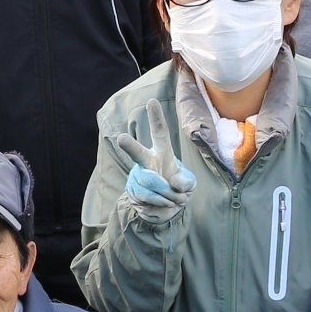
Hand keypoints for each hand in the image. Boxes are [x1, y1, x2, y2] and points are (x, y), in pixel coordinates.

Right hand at [115, 101, 193, 222]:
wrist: (164, 209)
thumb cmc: (177, 189)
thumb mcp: (189, 184)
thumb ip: (186, 181)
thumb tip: (173, 183)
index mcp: (162, 153)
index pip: (160, 133)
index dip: (156, 118)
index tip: (151, 101)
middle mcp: (147, 161)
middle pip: (138, 153)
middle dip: (129, 146)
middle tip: (121, 138)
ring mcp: (138, 176)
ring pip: (150, 182)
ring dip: (167, 194)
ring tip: (174, 199)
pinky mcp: (133, 191)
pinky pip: (147, 197)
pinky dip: (161, 203)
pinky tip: (165, 203)